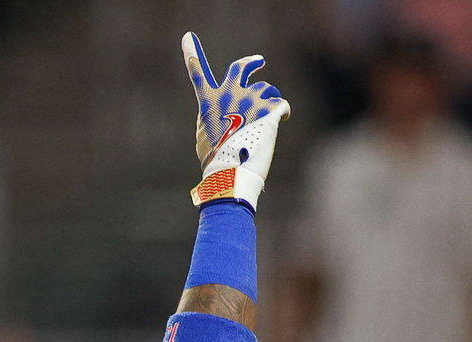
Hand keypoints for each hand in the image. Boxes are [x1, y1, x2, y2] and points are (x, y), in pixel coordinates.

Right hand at [181, 33, 289, 209]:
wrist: (232, 174)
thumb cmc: (215, 161)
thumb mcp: (205, 136)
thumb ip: (214, 116)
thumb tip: (225, 112)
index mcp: (210, 102)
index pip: (198, 73)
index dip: (192, 55)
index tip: (188, 37)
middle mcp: (230, 95)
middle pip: (241, 67)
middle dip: (251, 62)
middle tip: (259, 61)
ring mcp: (251, 101)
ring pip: (267, 89)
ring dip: (269, 98)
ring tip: (269, 114)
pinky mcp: (270, 111)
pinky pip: (281, 104)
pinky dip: (282, 112)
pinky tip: (283, 119)